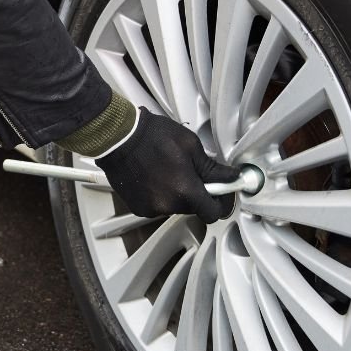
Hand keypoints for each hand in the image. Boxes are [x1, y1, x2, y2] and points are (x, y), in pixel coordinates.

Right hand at [96, 108, 239, 222]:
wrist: (119, 137)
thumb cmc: (152, 137)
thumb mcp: (191, 146)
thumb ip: (212, 168)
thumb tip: (230, 177)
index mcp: (185, 191)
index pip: (212, 213)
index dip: (219, 203)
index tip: (220, 193)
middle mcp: (167, 205)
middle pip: (194, 209)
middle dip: (197, 193)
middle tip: (191, 172)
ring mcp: (151, 208)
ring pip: (176, 207)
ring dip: (178, 194)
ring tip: (169, 171)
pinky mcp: (139, 208)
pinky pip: (159, 206)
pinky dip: (161, 195)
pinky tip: (156, 176)